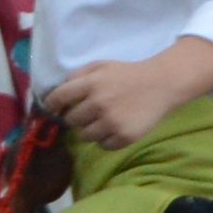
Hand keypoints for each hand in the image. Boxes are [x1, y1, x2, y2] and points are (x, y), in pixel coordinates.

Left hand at [39, 56, 190, 149]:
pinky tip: (114, 128)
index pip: (57, 98)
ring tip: (102, 121)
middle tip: (87, 114)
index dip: (52, 105)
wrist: (161, 84)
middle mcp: (98, 104)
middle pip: (70, 121)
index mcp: (90, 84)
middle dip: (76, 117)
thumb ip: (77, 76)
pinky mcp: (124, 136)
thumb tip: (56, 94)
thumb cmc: (127, 74)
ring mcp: (112, 122)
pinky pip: (103, 145)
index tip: (54, 109)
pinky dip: (106, 139)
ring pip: (85, 136)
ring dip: (90, 130)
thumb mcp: (100, 66)